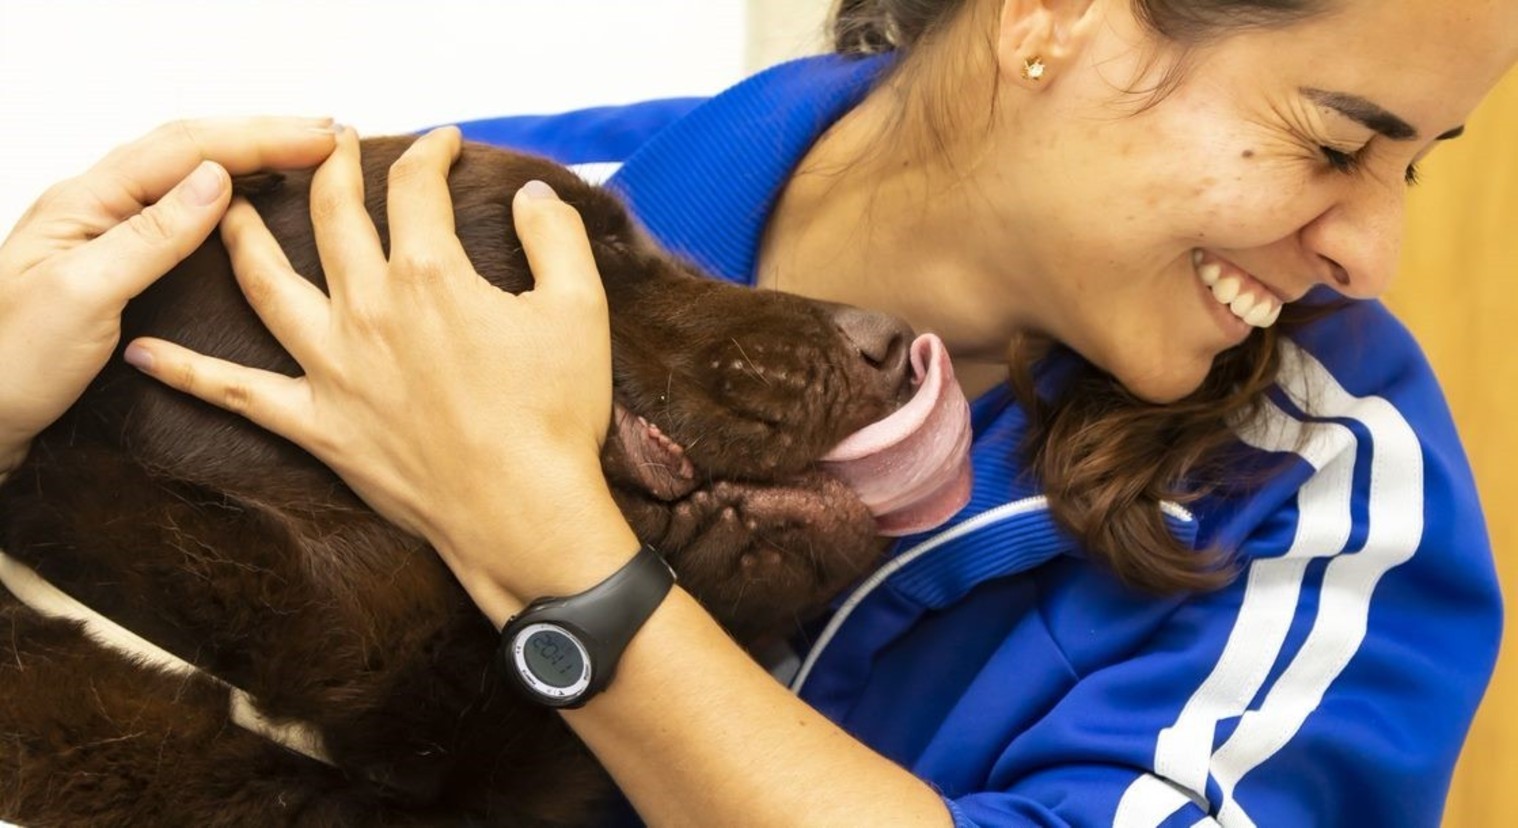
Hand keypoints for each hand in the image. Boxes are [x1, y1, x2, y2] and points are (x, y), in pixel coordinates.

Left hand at [0, 117, 337, 475]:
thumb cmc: (13, 362)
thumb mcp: (86, 298)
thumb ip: (152, 236)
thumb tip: (218, 180)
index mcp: (86, 201)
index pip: (186, 148)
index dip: (260, 138)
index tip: (319, 140)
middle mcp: (95, 204)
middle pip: (189, 146)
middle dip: (262, 134)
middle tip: (327, 136)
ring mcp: (103, 230)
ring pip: (185, 170)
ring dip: (247, 155)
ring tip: (302, 155)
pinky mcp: (114, 259)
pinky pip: (179, 206)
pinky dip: (226, 189)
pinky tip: (251, 199)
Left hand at [123, 127, 637, 616]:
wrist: (523, 514)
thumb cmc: (555, 416)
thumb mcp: (579, 309)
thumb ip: (555, 237)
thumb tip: (532, 196)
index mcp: (431, 276)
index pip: (416, 189)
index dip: (430, 153)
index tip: (442, 143)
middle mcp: (369, 310)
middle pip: (333, 217)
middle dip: (331, 167)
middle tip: (331, 143)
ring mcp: (334, 368)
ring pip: (268, 284)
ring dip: (242, 236)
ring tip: (227, 205)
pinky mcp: (318, 425)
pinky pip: (236, 394)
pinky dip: (186, 372)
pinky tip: (144, 351)